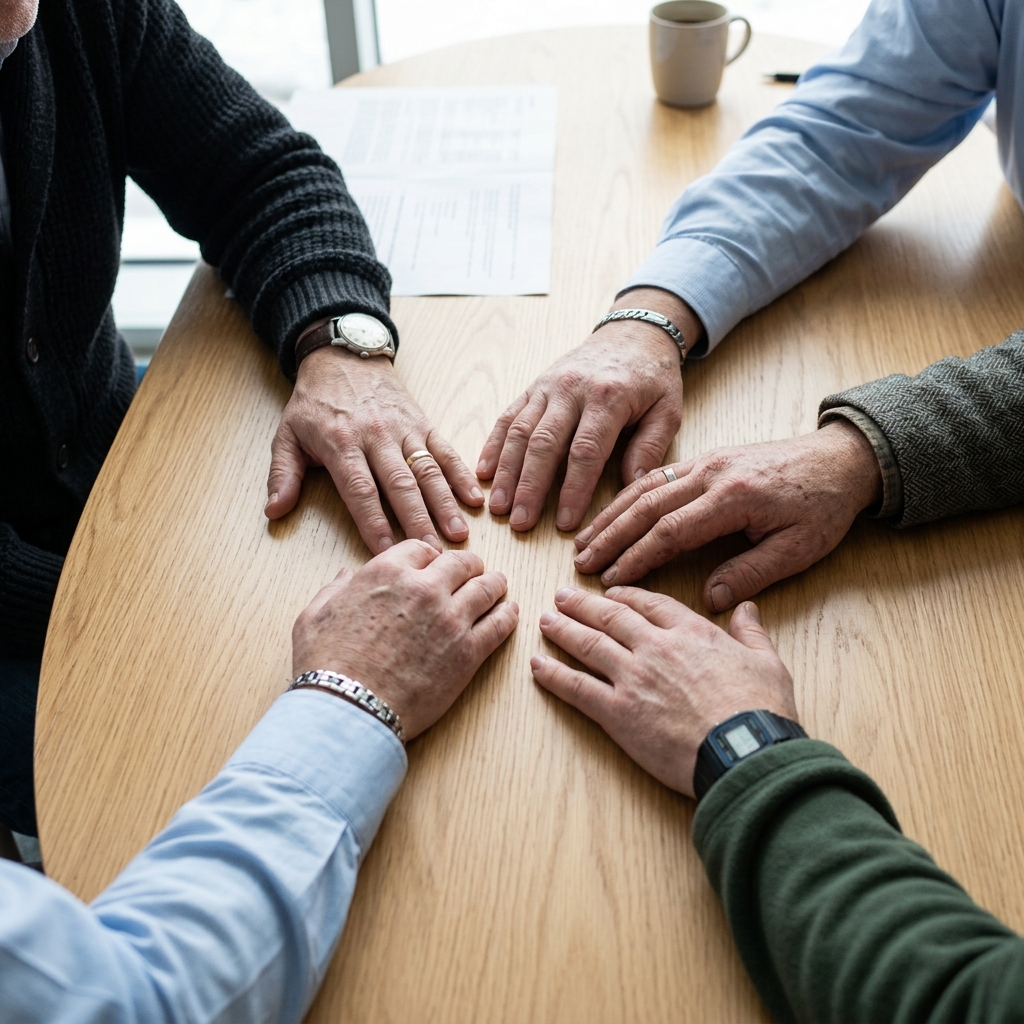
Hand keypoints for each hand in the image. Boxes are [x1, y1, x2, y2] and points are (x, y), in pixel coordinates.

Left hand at [266, 343, 484, 553]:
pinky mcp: (423, 422)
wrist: (344, 356)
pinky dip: (461, 474)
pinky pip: (445, 450)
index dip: (374, 523)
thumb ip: (282, 474)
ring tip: (457, 534)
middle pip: (400, 485)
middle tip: (431, 554)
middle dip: (417, 521)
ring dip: (444, 504)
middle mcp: (377, 436)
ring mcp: (404, 429)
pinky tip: (473, 499)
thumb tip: (274, 511)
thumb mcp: (287, 435)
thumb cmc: (315, 403)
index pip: (360, 490)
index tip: (385, 553)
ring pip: (427, 470)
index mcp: (342, 443)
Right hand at [292, 539, 518, 738]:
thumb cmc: (326, 665)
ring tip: (498, 587)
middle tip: (474, 572)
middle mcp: (424, 588)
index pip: (422, 547)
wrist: (348, 708)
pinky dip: (507, 614)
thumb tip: (348, 575)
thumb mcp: (314, 614)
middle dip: (469, 565)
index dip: (431, 555)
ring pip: (488, 587)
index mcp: (387, 571)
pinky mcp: (468, 652)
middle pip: (462, 562)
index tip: (436, 564)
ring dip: (494, 584)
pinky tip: (509, 612)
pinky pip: (500, 624)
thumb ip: (336, 588)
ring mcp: (450, 619)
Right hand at [476, 289, 700, 533]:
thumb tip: (630, 490)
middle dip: (530, 487)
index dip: (574, 489)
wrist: (633, 332)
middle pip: (544, 444)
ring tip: (498, 507)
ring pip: (520, 431)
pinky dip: (493, 445)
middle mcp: (572, 389)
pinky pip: (508, 416)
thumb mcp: (667, 411)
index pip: (586, 451)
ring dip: (506, 472)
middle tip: (520, 523)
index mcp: (609, 397)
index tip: (566, 523)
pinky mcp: (534, 386)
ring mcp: (548, 386)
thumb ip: (650, 449)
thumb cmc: (653, 378)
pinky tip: (484, 472)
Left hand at [531, 587, 795, 796]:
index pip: (650, 604)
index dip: (626, 597)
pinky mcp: (617, 712)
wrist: (744, 752)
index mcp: (692, 633)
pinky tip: (537, 666)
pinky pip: (576, 688)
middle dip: (583, 605)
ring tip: (545, 621)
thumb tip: (747, 607)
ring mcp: (633, 678)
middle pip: (611, 618)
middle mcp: (656, 647)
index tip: (610, 594)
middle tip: (562, 596)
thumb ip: (751, 632)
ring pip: (588, 645)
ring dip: (563, 631)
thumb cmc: (761, 712)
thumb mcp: (767, 663)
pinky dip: (553, 675)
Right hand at [573, 420, 882, 609]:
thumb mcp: (798, 549)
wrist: (842, 458)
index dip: (638, 557)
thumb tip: (710, 599)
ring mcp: (706, 462)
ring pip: (647, 488)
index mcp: (734, 497)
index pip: (671, 530)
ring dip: (613, 515)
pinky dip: (629, 495)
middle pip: (647, 506)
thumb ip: (752, 573)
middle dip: (611, 536)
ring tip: (585, 540)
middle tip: (582, 562)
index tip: (613, 580)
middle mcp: (712, 473)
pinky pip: (658, 476)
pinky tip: (613, 513)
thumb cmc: (824, 506)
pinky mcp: (706, 459)